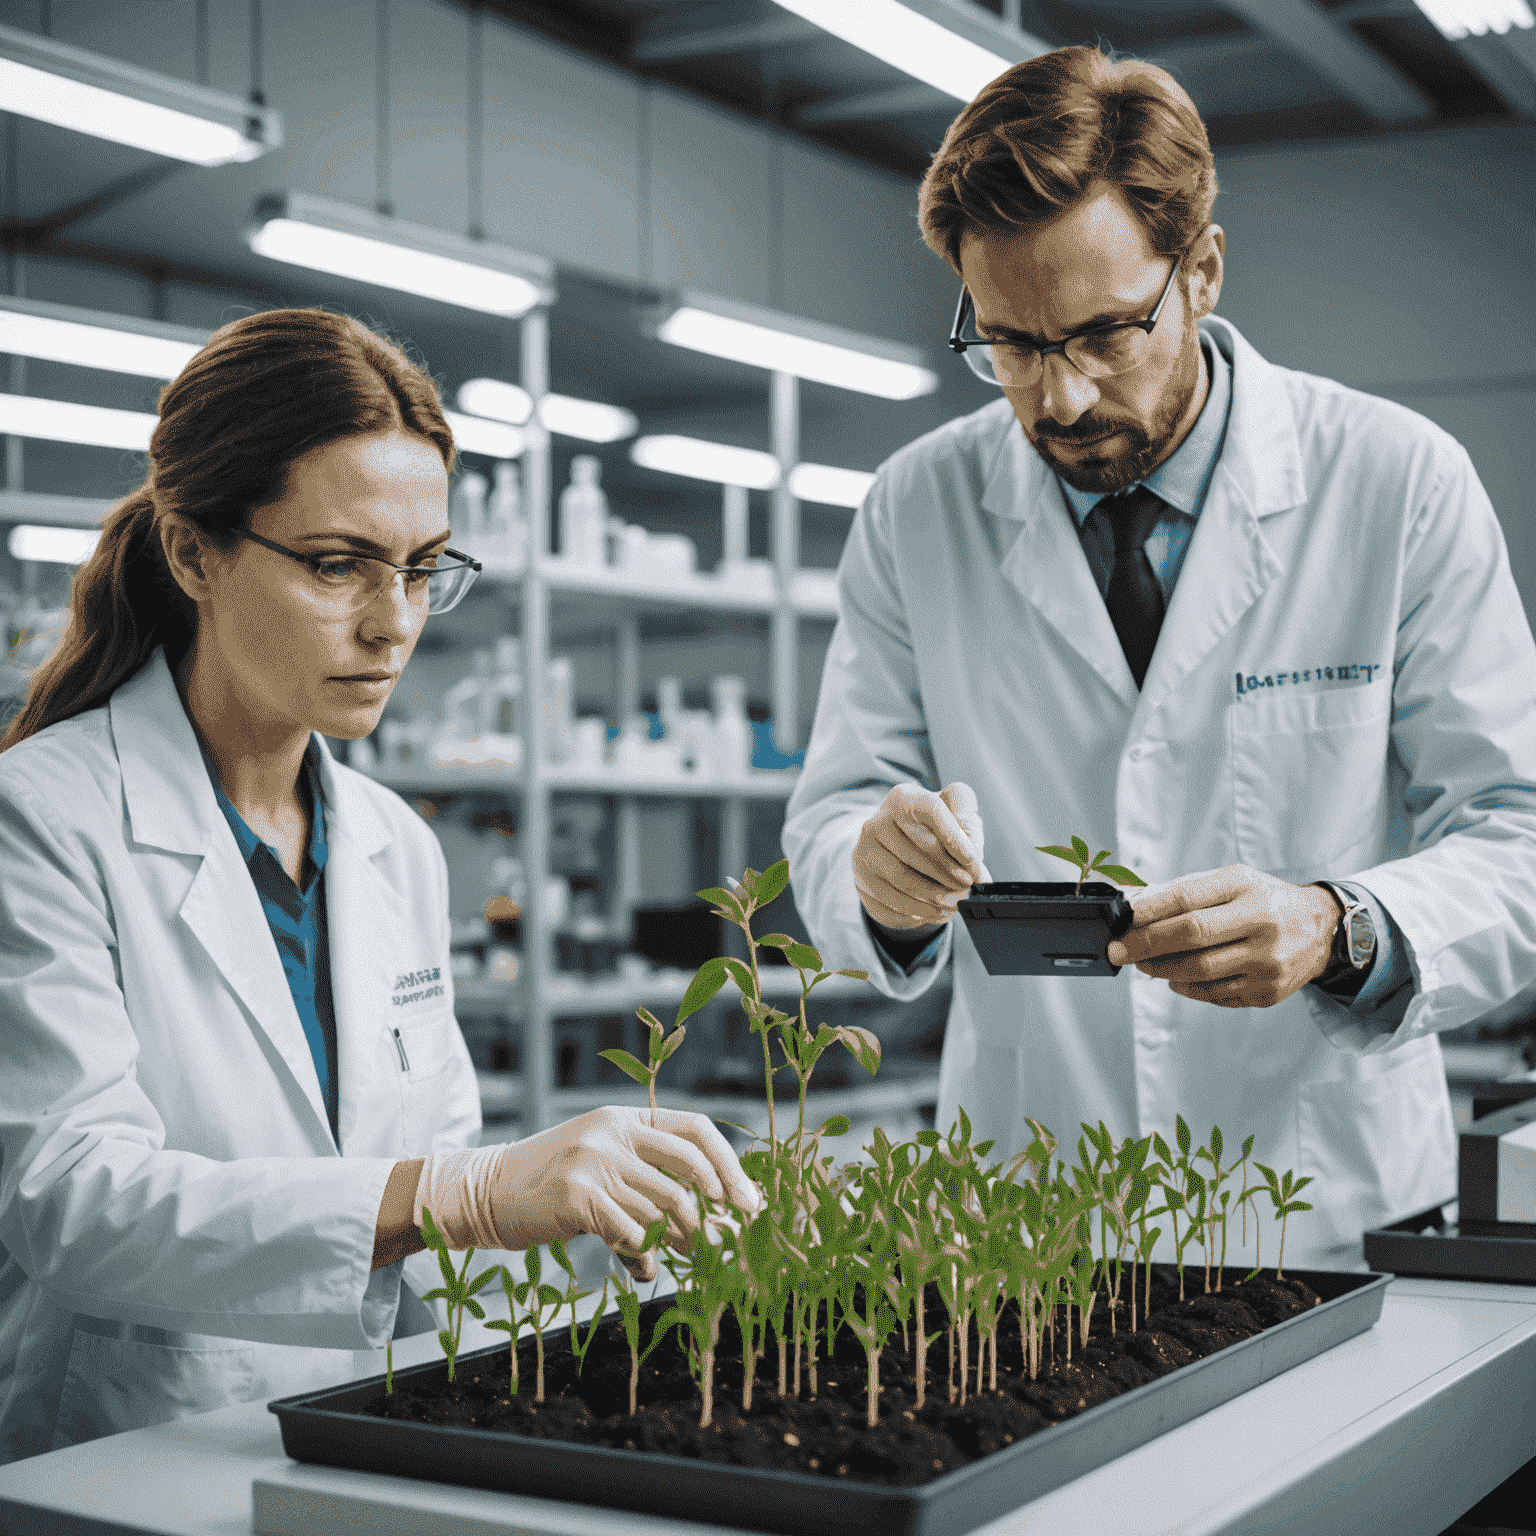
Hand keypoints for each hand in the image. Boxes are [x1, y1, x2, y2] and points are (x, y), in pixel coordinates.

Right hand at [490, 1106, 762, 1281]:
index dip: (728, 1165)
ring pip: (663, 1207)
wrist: (484, 1192)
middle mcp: (614, 1132)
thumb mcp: (601, 1166)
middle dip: (716, 1209)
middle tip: (728, 1242)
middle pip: (688, 1171)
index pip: (695, 1129)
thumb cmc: (549, 1187)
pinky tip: (642, 1267)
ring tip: (688, 1257)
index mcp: (625, 1118)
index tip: (747, 1202)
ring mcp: (595, 1160)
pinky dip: (645, 1255)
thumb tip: (707, 1222)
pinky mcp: (577, 1194)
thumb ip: (647, 1183)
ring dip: (683, 1240)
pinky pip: (632, 1233)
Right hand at [853, 781, 990, 930]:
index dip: (954, 836)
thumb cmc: (930, 826)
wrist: (897, 844)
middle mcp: (877, 821)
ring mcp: (864, 851)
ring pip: (903, 879)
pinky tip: (935, 911)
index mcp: (903, 798)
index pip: (930, 810)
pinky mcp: (861, 879)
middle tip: (969, 886)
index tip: (972, 859)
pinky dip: (917, 911)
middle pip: (918, 850)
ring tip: (956, 903)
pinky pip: (890, 901)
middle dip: (950, 873)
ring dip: (935, 896)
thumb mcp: (954, 813)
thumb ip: (969, 825)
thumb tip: (973, 858)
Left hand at [1104, 864, 1337, 1008]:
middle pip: (1191, 937)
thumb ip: (1187, 891)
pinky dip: (1187, 988)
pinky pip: (1216, 995)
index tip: (1123, 918)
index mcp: (1247, 889)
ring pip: (1199, 971)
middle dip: (1145, 945)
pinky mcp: (1269, 992)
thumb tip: (1137, 904)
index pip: (1189, 899)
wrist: (1323, 929)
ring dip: (1161, 970)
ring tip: (1143, 964)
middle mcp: (1262, 924)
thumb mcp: (1233, 881)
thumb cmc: (1267, 900)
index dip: (1151, 910)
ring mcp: (1267, 962)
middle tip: (1119, 950)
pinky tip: (1174, 979)